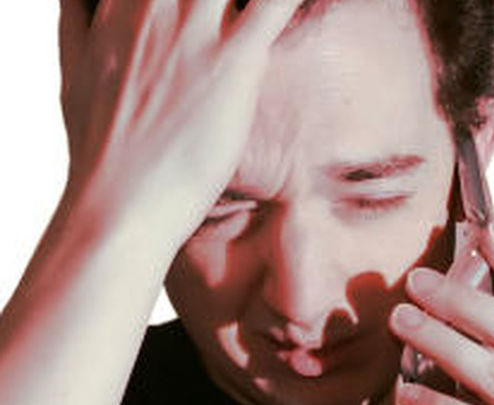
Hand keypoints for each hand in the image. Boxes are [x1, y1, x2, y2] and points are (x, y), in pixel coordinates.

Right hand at [58, 0, 302, 244]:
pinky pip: (274, 2)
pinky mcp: (230, 61)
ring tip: (263, 18)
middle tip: (234, 20)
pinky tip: (311, 6)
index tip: (211, 7)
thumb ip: (83, 18)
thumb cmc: (101, 147)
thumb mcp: (75, 67)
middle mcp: (152, 2)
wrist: (119, 206)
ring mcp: (190, 28)